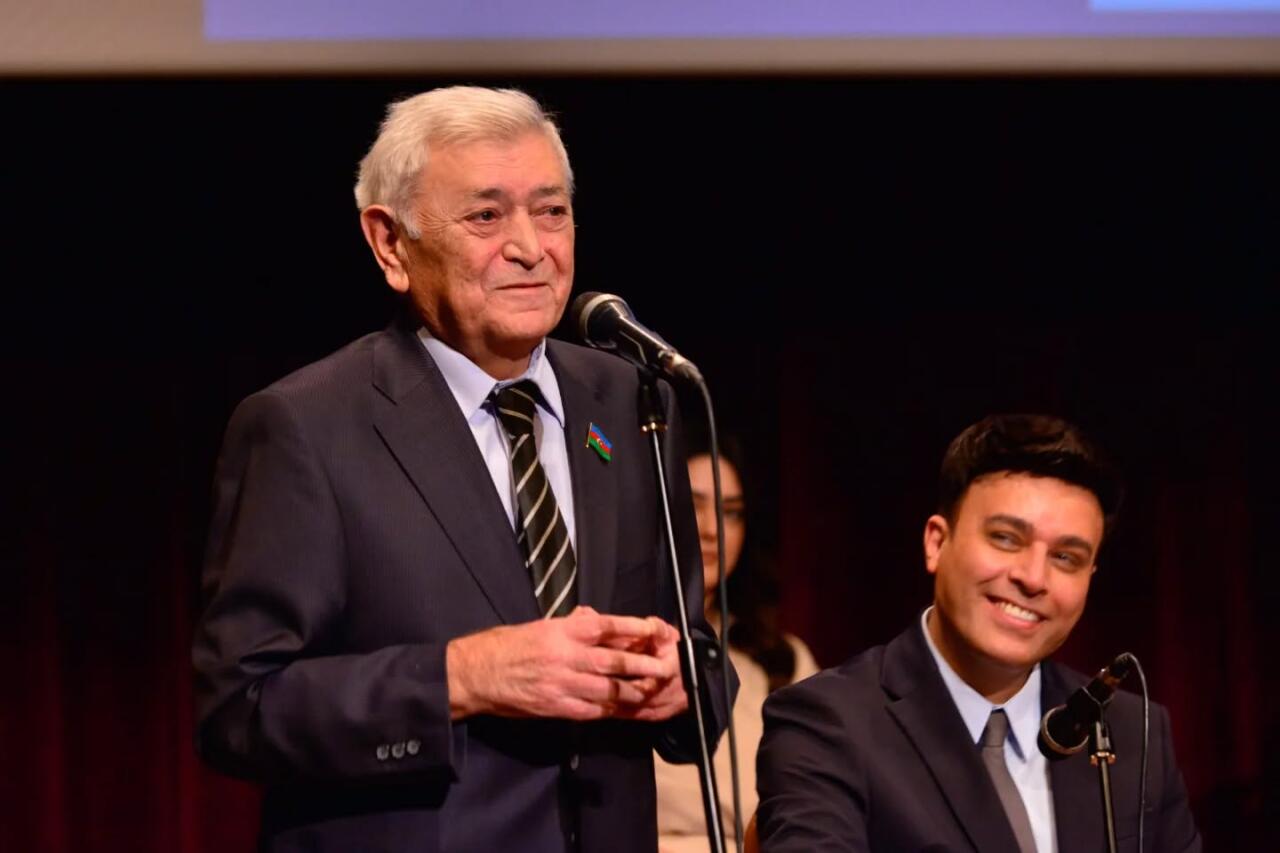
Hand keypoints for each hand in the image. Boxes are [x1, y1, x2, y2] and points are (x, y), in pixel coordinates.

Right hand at [446, 606, 679, 720]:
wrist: (476, 673)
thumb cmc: (508, 645)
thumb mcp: (543, 626)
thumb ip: (573, 624)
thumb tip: (597, 618)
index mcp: (563, 630)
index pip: (609, 626)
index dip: (636, 628)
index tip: (657, 630)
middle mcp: (567, 655)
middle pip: (615, 660)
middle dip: (644, 664)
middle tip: (667, 667)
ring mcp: (563, 684)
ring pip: (609, 689)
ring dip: (634, 690)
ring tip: (653, 691)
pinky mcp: (557, 707)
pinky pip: (592, 710)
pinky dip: (612, 710)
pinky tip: (626, 710)